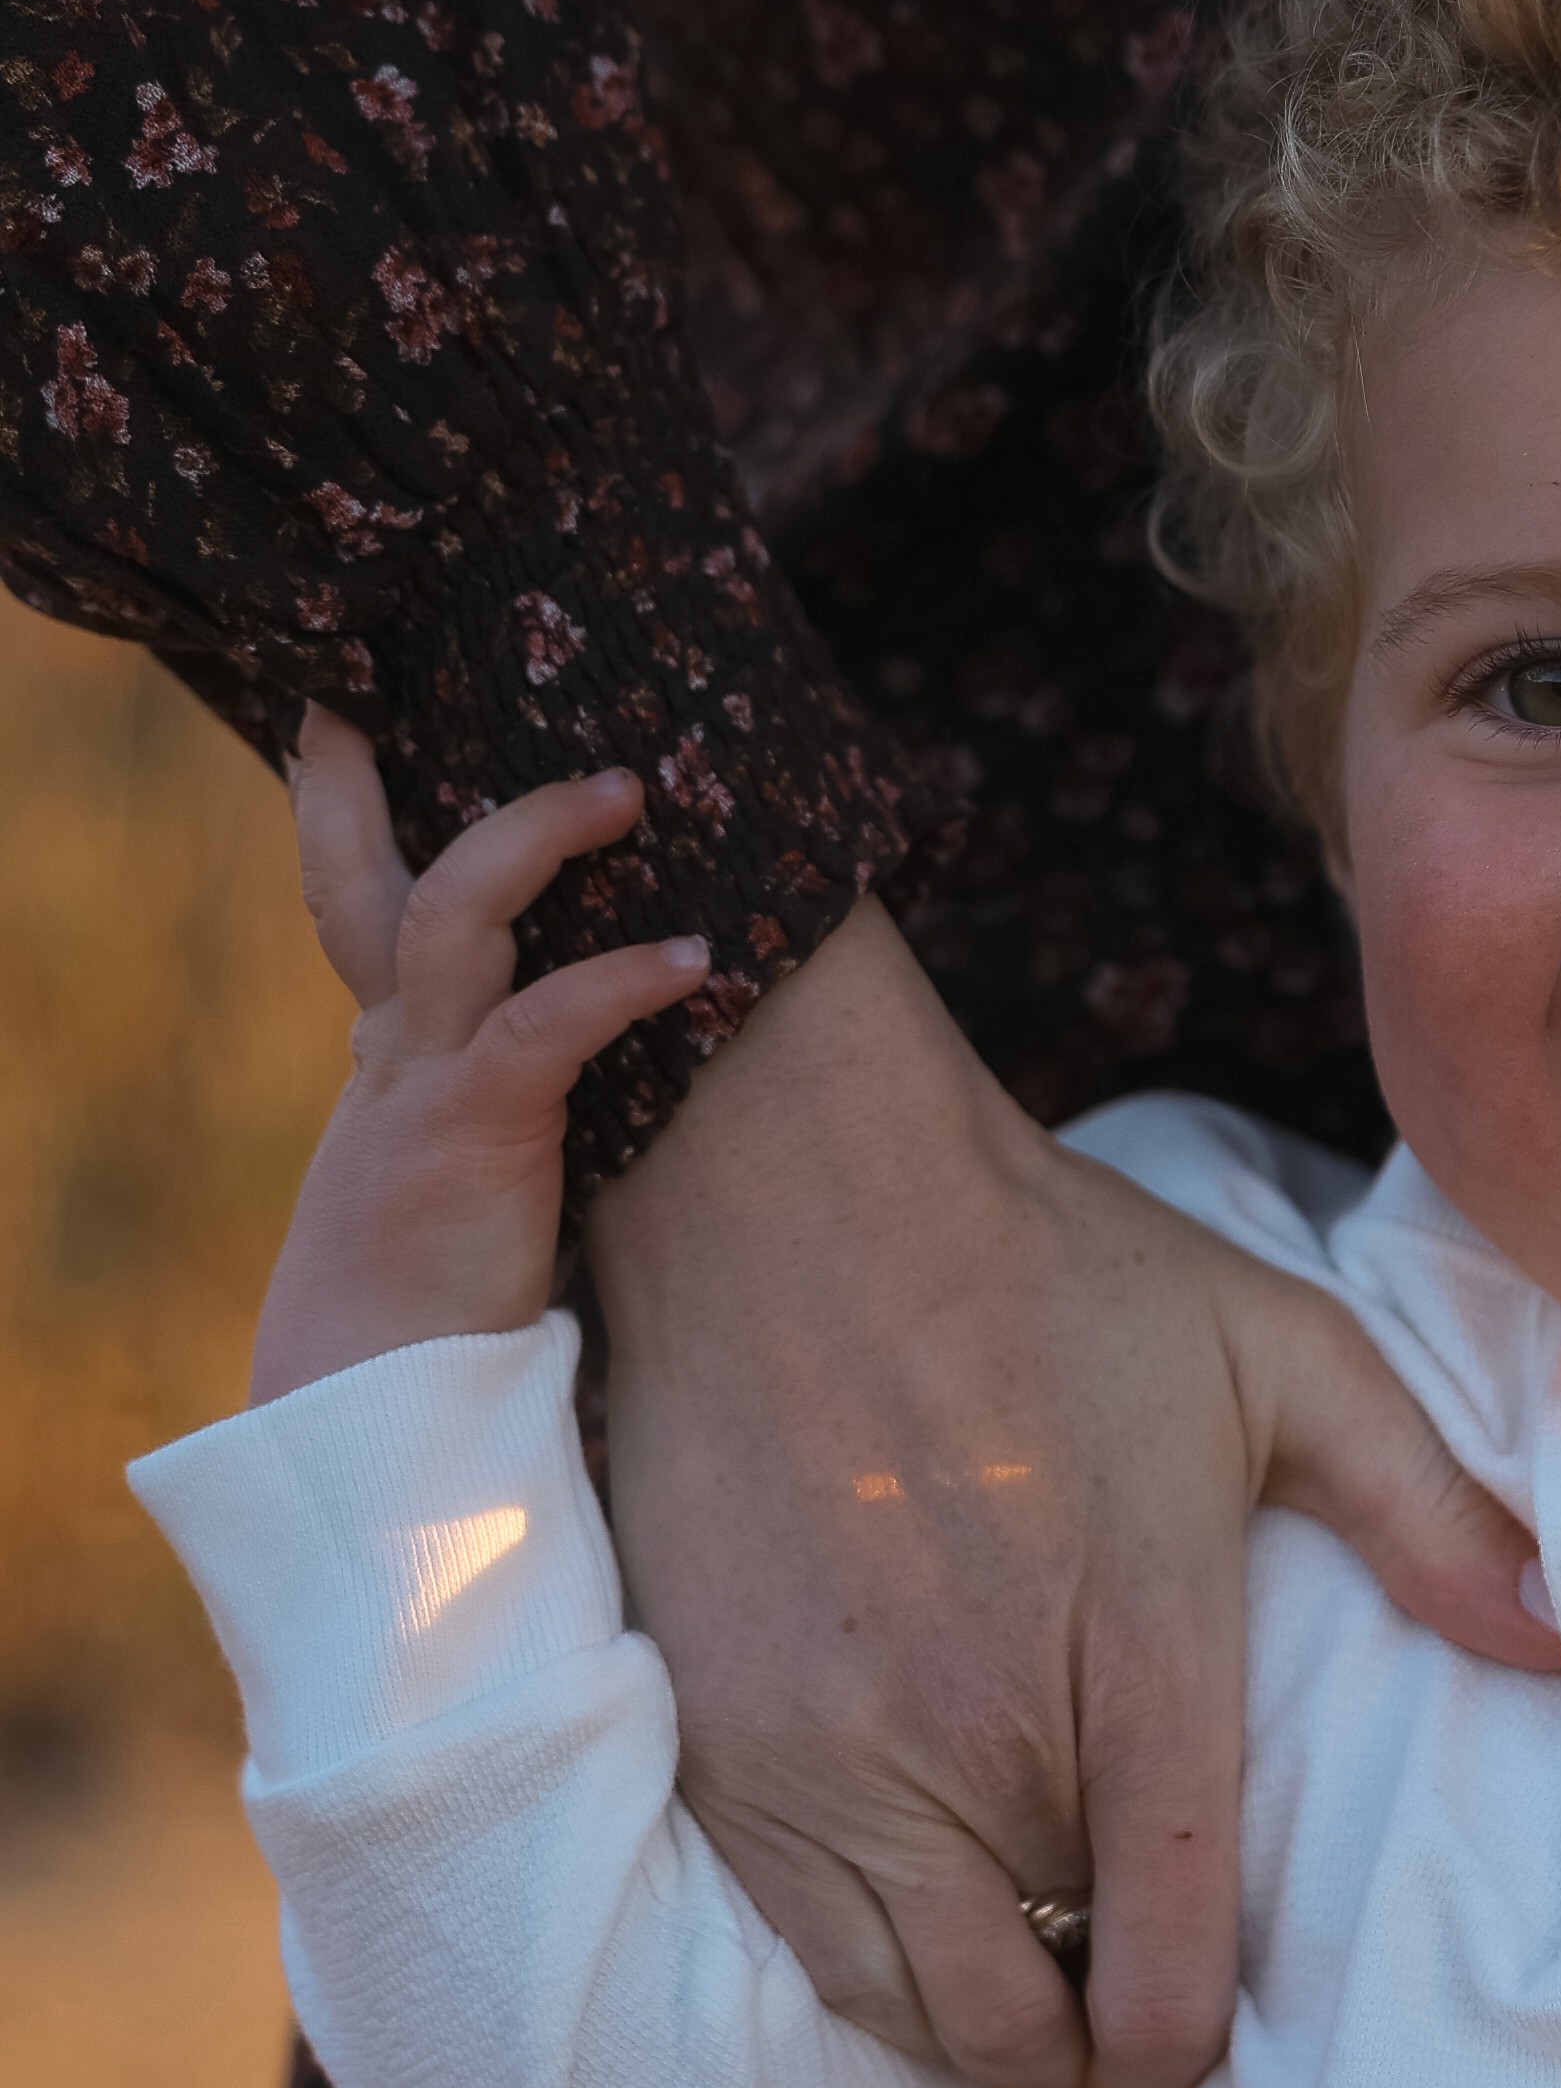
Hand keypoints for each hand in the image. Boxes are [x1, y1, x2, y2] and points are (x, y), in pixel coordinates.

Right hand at [253, 721, 713, 1401]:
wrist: (379, 1392)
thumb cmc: (436, 1285)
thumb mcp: (454, 1162)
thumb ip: (496, 1093)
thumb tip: (573, 1053)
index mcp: (391, 1046)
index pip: (356, 904)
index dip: (343, 811)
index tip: (338, 721)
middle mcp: (394, 1042)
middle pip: (360, 881)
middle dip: (361, 787)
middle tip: (381, 696)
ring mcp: (426, 1077)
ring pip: (455, 912)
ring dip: (538, 836)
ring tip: (625, 787)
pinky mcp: (476, 1127)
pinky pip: (547, 1024)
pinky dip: (621, 981)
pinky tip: (695, 963)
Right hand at [586, 895, 1560, 2087]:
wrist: (791, 1191)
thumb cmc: (1056, 1276)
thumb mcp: (1285, 1357)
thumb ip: (1430, 1513)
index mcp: (1134, 1660)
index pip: (1168, 1953)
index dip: (1184, 2055)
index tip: (1193, 2064)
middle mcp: (971, 1741)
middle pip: (1040, 2013)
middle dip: (1095, 2047)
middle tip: (1127, 2012)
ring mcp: (828, 1763)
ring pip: (919, 2009)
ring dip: (989, 2025)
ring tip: (1039, 1975)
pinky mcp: (723, 1755)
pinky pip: (810, 1952)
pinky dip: (880, 1974)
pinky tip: (931, 1919)